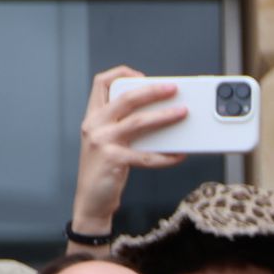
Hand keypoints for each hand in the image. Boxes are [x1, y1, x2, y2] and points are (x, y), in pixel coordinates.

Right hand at [70, 65, 187, 240]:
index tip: (141, 76)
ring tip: (183, 114)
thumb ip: (124, 126)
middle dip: (152, 90)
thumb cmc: (104, 169)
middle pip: (126, 97)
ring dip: (165, 116)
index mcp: (92, 116)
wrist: (90, 200)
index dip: (121, 73)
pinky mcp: (113, 160)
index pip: (101, 82)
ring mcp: (102, 142)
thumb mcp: (108, 141)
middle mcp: (94, 125)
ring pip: (139, 122)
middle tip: (173, 89)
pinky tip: (179, 155)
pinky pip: (146, 156)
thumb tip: (160, 115)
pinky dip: (166, 156)